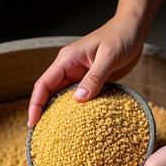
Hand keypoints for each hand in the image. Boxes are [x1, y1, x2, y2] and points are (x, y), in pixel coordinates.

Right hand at [28, 15, 148, 126]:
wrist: (133, 29)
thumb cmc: (121, 37)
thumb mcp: (108, 57)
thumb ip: (94, 78)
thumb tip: (78, 100)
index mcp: (66, 60)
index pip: (43, 84)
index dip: (35, 104)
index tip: (33, 123)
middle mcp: (69, 68)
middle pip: (49, 93)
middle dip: (42, 112)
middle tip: (41, 135)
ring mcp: (79, 75)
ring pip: (63, 97)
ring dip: (59, 113)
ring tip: (57, 134)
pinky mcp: (90, 80)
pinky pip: (79, 97)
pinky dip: (76, 110)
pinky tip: (78, 124)